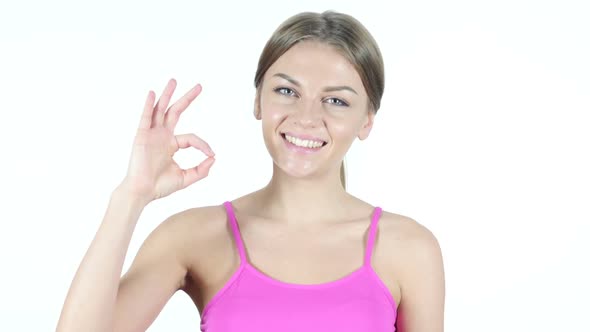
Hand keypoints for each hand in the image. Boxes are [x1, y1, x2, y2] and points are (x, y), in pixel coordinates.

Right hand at [120, 79, 214, 202]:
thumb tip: (214, 158)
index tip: (211, 154)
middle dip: (187, 99)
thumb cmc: (160, 186)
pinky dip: (149, 105)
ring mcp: (151, 134)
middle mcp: (162, 136)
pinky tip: (152, 93)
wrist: (142, 192)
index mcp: (171, 145)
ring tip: (174, 81)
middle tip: (199, 86)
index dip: (203, 144)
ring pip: (161, 110)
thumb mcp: (186, 178)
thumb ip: (201, 170)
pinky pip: (146, 117)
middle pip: (175, 112)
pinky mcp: (141, 136)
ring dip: (167, 95)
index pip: (191, 138)